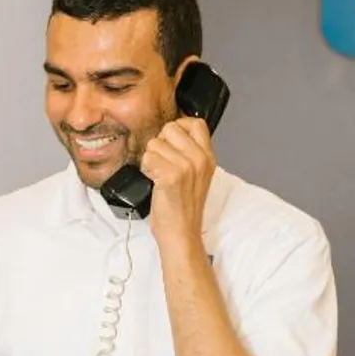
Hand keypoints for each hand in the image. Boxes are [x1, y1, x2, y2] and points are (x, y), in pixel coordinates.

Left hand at [140, 117, 216, 245]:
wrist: (181, 233)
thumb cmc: (183, 208)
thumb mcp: (196, 175)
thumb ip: (189, 153)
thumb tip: (171, 133)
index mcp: (208, 157)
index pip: (194, 122)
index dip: (178, 127)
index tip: (171, 144)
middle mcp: (200, 159)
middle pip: (170, 128)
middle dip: (160, 144)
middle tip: (163, 164)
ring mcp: (186, 167)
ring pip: (155, 143)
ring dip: (151, 158)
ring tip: (159, 175)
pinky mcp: (171, 176)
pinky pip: (148, 158)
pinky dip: (146, 169)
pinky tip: (154, 180)